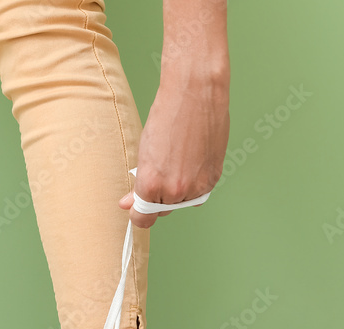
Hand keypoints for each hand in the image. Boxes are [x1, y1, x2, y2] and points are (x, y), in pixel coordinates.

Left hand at [120, 78, 228, 228]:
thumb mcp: (144, 153)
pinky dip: (194, 183)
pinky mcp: (214, 178)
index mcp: (152, 185)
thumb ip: (138, 184)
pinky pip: (199, 193)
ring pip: (182, 203)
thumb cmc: (167, 117)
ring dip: (177, 191)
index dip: (138, 213)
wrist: (196, 94)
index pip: (142, 219)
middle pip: (162, 210)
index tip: (136, 206)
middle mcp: (175, 190)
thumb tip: (129, 203)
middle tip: (159, 171)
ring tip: (176, 162)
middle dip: (157, 198)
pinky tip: (189, 162)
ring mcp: (197, 186)